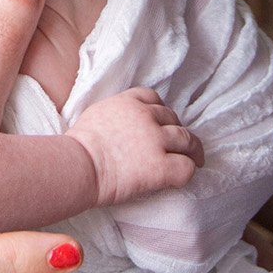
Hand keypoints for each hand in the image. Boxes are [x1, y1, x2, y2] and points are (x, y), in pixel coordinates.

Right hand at [69, 87, 201, 205]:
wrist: (77, 165)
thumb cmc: (77, 146)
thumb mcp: (96, 115)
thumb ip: (114, 114)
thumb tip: (119, 127)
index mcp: (128, 102)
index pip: (153, 97)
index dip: (161, 111)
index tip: (162, 122)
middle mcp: (146, 116)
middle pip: (172, 118)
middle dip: (176, 131)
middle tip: (180, 145)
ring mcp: (156, 140)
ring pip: (187, 140)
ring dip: (192, 150)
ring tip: (195, 160)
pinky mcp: (161, 166)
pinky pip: (186, 167)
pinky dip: (188, 171)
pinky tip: (184, 175)